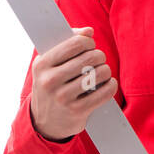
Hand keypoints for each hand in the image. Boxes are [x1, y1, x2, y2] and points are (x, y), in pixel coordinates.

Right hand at [28, 26, 116, 140]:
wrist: (45, 123)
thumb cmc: (51, 86)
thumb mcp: (49, 65)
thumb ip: (67, 43)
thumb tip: (88, 31)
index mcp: (42, 64)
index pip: (75, 43)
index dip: (88, 42)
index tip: (90, 46)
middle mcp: (50, 80)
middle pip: (90, 57)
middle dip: (99, 56)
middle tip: (98, 60)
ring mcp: (63, 97)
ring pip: (99, 73)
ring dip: (105, 71)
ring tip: (101, 73)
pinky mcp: (77, 111)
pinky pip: (104, 92)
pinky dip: (111, 86)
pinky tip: (108, 84)